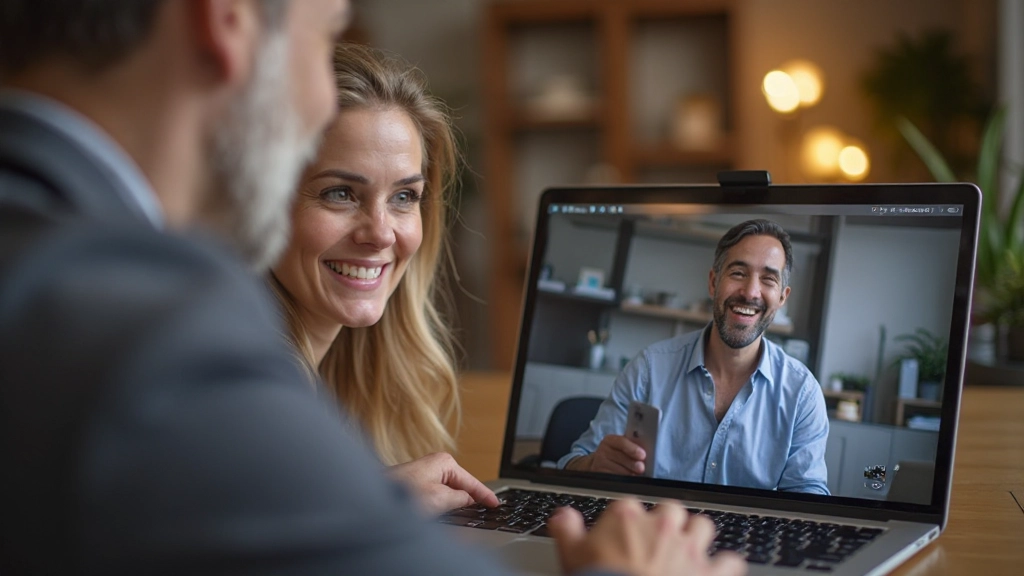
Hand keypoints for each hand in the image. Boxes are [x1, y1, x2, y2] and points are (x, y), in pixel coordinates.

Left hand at [388, 452, 499, 515]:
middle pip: (461, 485)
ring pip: (449, 491)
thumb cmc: (400, 494)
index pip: (472, 481)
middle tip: (485, 511)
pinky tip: (446, 512)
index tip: (496, 504)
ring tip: (467, 513)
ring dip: (456, 503)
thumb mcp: (440, 498)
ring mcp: (425, 474)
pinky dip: (445, 504)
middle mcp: (434, 464)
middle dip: (471, 498)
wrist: (373, 498)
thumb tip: (468, 499)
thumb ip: (459, 498)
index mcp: (444, 462)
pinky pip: (438, 494)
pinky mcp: (416, 485)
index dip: (485, 495)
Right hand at [549, 499, 746, 575]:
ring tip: (689, 549)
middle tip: (656, 542)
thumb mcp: (570, 554)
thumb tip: (562, 516)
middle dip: (666, 523)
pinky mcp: (709, 573)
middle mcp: (662, 526)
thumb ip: (566, 529)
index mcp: (627, 516)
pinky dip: (726, 566)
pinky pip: (730, 562)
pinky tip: (720, 570)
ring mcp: (688, 549)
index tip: (620, 539)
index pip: (629, 507)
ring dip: (697, 536)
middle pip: (670, 510)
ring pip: (702, 527)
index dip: (625, 523)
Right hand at [570, 434, 646, 474]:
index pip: (622, 442)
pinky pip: (614, 479)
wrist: (601, 464)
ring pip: (618, 470)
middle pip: (620, 457)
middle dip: (633, 464)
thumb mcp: (624, 447)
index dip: (633, 449)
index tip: (643, 455)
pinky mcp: (600, 475)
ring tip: (637, 475)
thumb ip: (633, 447)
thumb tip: (646, 452)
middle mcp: (603, 450)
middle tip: (642, 468)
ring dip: (629, 474)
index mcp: (610, 440)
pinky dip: (623, 481)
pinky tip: (629, 481)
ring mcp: (599, 463)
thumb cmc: (618, 454)